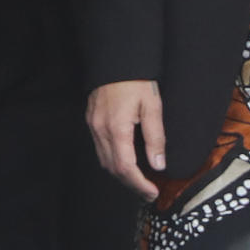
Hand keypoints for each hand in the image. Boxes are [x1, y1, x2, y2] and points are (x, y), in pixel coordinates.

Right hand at [87, 80, 165, 200]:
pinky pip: (100, 148)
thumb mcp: (152, 106)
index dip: (139, 184)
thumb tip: (158, 165)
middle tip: (148, 191)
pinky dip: (112, 160)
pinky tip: (125, 159)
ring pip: (104, 160)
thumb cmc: (136, 79)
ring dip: (121, 174)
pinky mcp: (91, 119)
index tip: (153, 192)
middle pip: (112, 169)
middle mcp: (100, 130)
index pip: (126, 168)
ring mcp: (93, 125)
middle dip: (131, 184)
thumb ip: (155, 137)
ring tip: (139, 179)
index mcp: (117, 128)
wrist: (116, 57)